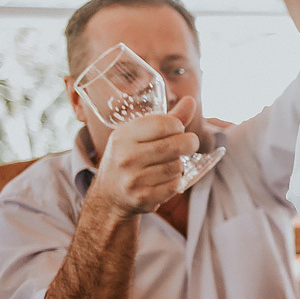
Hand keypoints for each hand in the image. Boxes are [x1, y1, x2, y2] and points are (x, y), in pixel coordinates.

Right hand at [92, 98, 198, 216]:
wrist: (109, 196)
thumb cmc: (128, 159)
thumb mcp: (138, 136)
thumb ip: (167, 119)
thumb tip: (190, 100)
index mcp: (123, 136)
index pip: (161, 124)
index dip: (178, 125)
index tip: (178, 128)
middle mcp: (126, 157)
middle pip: (175, 145)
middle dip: (189, 143)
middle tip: (189, 143)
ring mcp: (133, 180)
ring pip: (177, 166)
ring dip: (179, 165)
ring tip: (169, 164)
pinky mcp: (143, 198)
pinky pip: (175, 185)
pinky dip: (177, 182)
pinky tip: (166, 180)